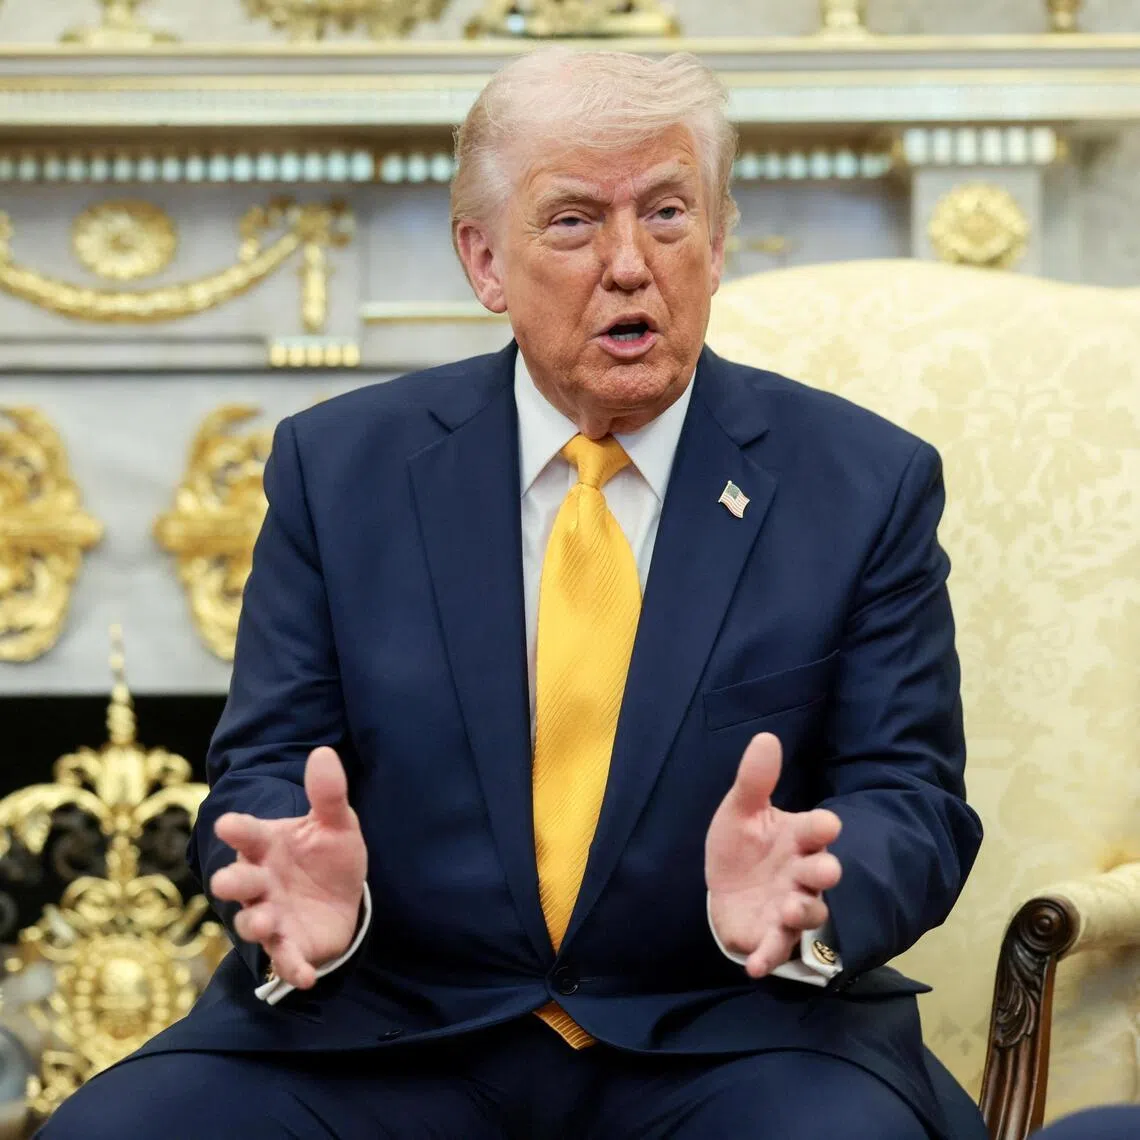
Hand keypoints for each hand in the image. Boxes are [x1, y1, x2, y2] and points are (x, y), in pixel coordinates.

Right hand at [210, 746, 366, 989]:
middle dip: (232, 882)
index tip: (227, 824)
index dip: (237, 830)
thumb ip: (328, 794)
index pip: (248, 834)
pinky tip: (305, 976)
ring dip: (255, 922)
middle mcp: (261, 881)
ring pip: (253, 921)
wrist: (345, 898)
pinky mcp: (290, 945)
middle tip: (228, 880)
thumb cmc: (329, 855)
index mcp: (268, 846)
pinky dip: (292, 968)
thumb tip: (324, 753)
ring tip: (264, 920)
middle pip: (238, 882)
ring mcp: (272, 915)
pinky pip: (286, 959)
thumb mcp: (336, 824)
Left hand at [706, 733, 842, 978]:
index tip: (824, 824)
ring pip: (809, 911)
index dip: (821, 827)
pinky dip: (768, 957)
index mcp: (797, 838)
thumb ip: (754, 780)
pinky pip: (775, 947)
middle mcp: (801, 873)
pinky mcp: (771, 934)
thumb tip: (766, 737)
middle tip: (824, 869)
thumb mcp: (741, 811)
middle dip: (824, 871)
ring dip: (804, 911)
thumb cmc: (743, 845)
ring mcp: (789, 906)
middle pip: (822, 873)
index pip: (818, 830)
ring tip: (791, 907)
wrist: (726, 886)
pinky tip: (755, 965)